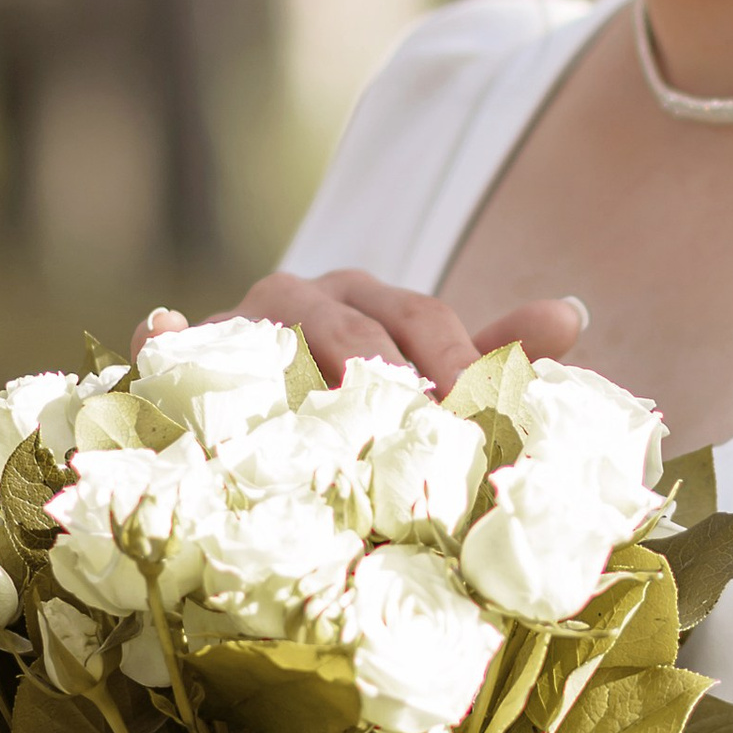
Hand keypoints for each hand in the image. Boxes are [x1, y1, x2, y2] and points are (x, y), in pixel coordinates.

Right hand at [136, 272, 586, 393]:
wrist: (249, 408)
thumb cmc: (352, 398)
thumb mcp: (426, 377)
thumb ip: (496, 354)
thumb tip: (573, 314)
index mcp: (371, 301)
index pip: (425, 321)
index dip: (458, 366)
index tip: (483, 418)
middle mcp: (305, 299)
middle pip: (355, 332)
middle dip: (392, 383)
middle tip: (422, 434)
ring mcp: (240, 323)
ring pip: (274, 339)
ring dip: (301, 374)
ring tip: (335, 413)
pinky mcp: (184, 353)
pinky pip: (171, 346)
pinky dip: (162, 337)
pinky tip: (159, 329)